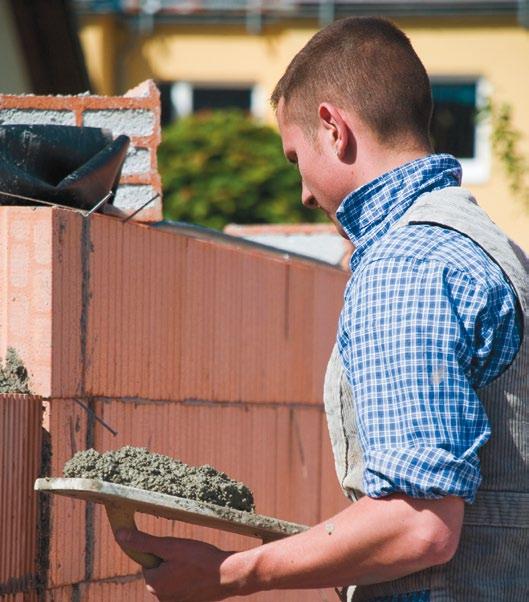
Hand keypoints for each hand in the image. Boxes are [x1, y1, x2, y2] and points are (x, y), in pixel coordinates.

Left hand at [116, 529, 236, 601]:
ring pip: (172, 579)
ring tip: (195, 563)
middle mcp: (162, 598)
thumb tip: (119, 534)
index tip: (177, 549)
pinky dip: (190, 579)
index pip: (148, 563)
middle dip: (171, 562)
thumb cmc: (198, 559)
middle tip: (188, 555)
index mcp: (153, 584)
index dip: (162, 552)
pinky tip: (201, 573)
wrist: (227, 575)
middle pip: (160, 572)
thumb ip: (143, 542)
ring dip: (181, 570)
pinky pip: (184, 587)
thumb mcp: (169, 546)